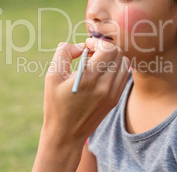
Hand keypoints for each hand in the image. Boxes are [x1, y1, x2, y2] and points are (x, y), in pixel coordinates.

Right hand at [32, 38, 129, 171]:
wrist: (65, 135)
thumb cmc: (56, 104)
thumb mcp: (52, 76)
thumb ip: (64, 53)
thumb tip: (80, 45)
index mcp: (90, 79)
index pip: (108, 49)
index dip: (96, 41)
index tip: (85, 45)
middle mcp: (106, 86)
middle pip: (118, 53)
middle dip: (104, 47)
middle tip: (90, 52)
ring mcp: (113, 94)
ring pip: (124, 63)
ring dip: (112, 57)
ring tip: (96, 62)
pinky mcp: (115, 99)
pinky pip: (124, 75)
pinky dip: (115, 68)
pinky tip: (101, 72)